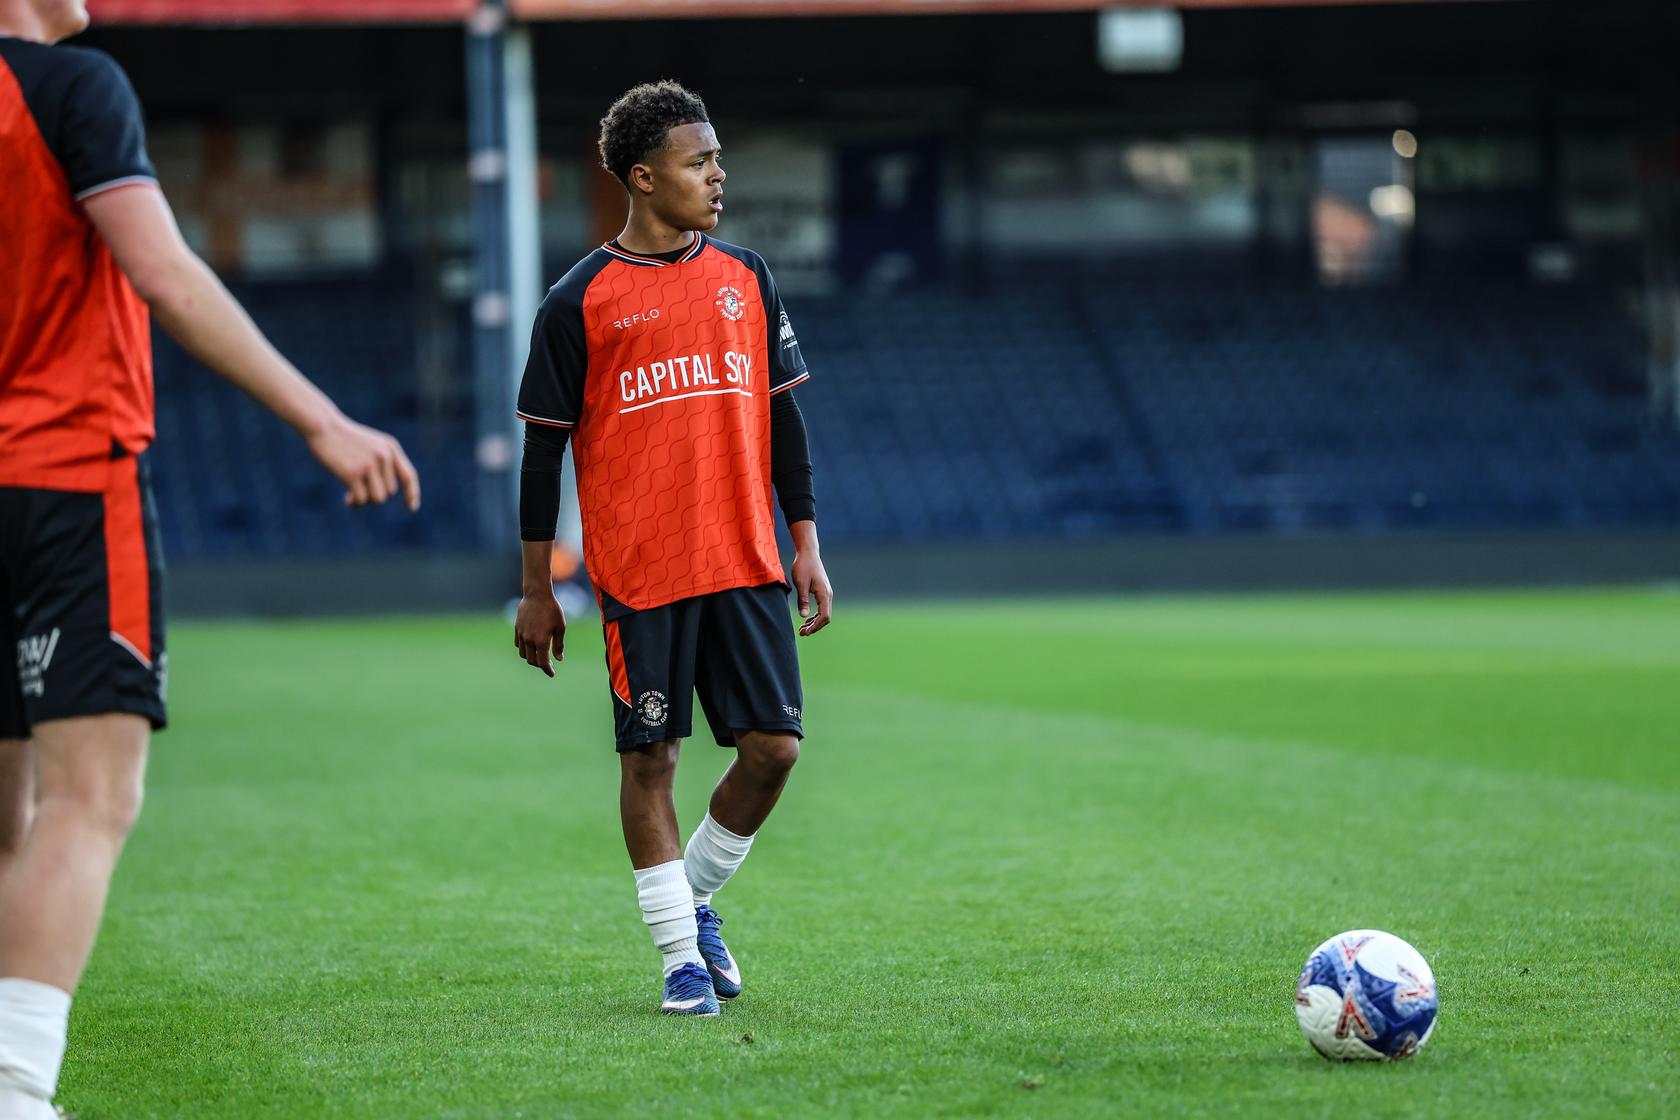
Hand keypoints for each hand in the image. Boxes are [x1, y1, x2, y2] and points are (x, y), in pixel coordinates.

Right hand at [305, 412, 421, 510]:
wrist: (323, 426)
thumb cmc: (344, 438)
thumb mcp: (370, 444)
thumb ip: (382, 462)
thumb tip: (386, 494)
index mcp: (390, 448)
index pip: (408, 475)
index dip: (412, 493)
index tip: (412, 508)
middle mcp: (383, 456)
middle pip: (390, 491)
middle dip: (375, 494)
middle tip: (360, 490)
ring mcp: (368, 465)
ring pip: (378, 498)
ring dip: (366, 500)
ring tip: (353, 496)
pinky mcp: (352, 473)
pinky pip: (361, 499)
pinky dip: (355, 502)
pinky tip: (347, 499)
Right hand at [515, 590, 565, 676]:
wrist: (537, 594)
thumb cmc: (552, 609)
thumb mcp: (560, 627)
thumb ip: (558, 644)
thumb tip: (559, 659)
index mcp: (541, 641)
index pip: (543, 663)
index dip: (547, 670)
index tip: (552, 674)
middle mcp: (529, 640)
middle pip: (532, 661)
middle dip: (540, 665)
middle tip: (549, 664)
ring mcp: (521, 634)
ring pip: (523, 654)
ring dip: (531, 657)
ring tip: (540, 655)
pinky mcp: (517, 629)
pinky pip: (518, 644)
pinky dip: (524, 649)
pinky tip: (531, 645)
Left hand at [791, 548, 832, 636]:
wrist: (808, 553)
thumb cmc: (803, 566)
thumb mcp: (801, 584)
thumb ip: (803, 600)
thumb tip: (804, 616)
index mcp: (824, 594)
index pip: (824, 616)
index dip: (815, 626)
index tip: (805, 632)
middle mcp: (828, 595)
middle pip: (826, 617)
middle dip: (815, 626)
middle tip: (802, 633)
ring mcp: (826, 593)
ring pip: (824, 613)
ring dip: (814, 622)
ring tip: (802, 628)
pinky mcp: (822, 591)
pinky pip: (821, 607)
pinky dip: (815, 615)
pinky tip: (806, 619)